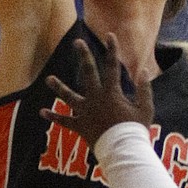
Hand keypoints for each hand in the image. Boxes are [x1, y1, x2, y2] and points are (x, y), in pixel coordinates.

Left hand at [39, 33, 154, 147]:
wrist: (122, 151)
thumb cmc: (136, 129)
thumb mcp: (146, 108)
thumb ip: (144, 89)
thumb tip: (143, 71)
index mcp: (112, 92)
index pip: (112, 66)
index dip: (112, 50)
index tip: (110, 36)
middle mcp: (96, 98)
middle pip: (88, 73)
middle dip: (83, 56)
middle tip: (77, 42)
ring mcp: (86, 112)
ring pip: (69, 97)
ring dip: (58, 87)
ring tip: (49, 79)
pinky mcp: (80, 126)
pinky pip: (64, 121)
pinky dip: (54, 117)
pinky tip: (42, 111)